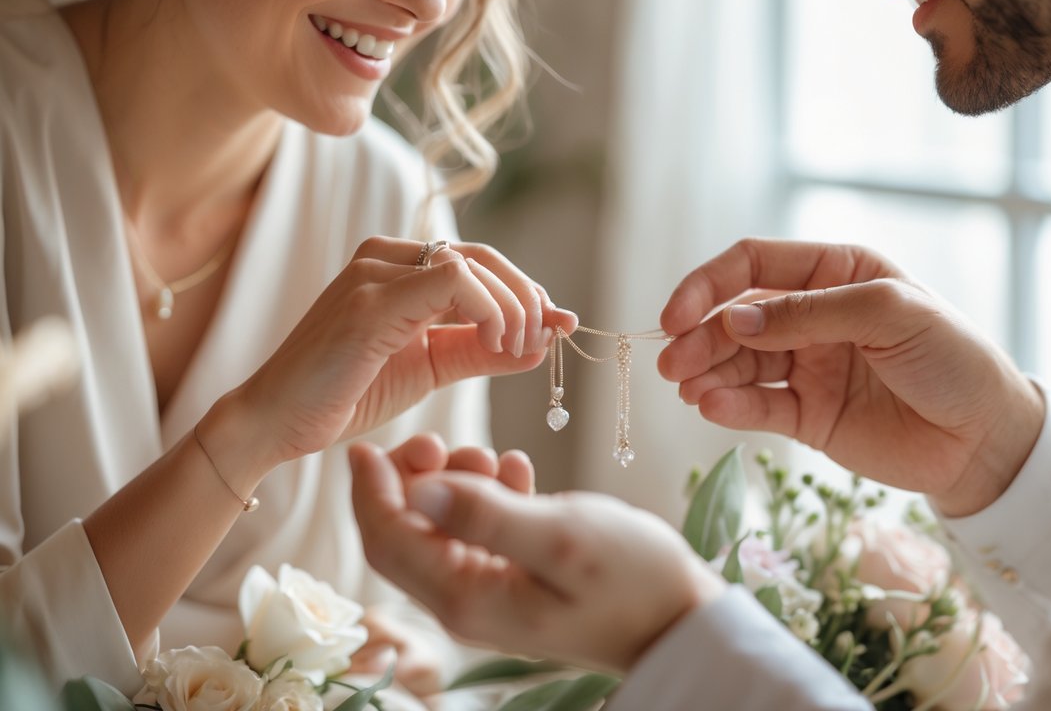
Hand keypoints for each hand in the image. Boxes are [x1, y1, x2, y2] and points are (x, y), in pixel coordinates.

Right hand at [219, 239, 576, 465]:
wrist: (280, 422)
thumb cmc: (347, 392)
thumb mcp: (431, 368)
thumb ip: (482, 351)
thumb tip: (543, 343)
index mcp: (399, 267)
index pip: (480, 262)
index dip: (528, 291)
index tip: (561, 325)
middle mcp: (386, 256)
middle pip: (484, 257)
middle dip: (529, 297)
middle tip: (548, 337)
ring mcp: (374, 272)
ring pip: (473, 264)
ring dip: (514, 307)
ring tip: (519, 351)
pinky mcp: (370, 300)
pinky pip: (451, 282)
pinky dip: (489, 309)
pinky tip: (496, 342)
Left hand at [348, 446, 725, 673]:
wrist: (681, 618)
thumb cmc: (631, 578)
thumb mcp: (558, 535)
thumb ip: (485, 513)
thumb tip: (419, 489)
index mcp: (466, 598)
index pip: (390, 543)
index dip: (370, 493)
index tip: (363, 445)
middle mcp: (467, 603)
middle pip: (405, 538)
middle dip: (407, 483)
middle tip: (434, 438)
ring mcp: (491, 594)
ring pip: (440, 531)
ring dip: (452, 485)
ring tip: (489, 453)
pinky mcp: (515, 580)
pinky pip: (477, 533)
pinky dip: (486, 496)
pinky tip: (515, 469)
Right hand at [658, 238, 1043, 515]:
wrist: (988, 440)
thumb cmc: (954, 359)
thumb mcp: (890, 314)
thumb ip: (811, 314)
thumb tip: (734, 321)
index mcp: (835, 273)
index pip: (753, 265)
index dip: (708, 285)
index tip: (676, 315)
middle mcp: (813, 315)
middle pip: (735, 317)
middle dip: (698, 337)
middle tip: (672, 364)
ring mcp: (808, 366)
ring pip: (738, 362)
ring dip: (706, 372)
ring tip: (686, 389)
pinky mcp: (808, 415)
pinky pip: (758, 405)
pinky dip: (729, 406)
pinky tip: (709, 407)